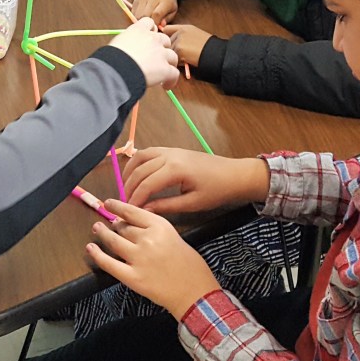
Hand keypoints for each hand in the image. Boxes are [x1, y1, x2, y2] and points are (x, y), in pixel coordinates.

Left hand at [86, 200, 220, 318]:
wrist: (196, 293)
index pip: (132, 211)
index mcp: (160, 226)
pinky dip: (97, 255)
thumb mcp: (174, 237)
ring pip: (113, 241)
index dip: (117, 207)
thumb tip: (130, 224)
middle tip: (108, 223)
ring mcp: (138, 258)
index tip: (108, 203)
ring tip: (97, 228)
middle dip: (114, 225)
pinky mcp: (132, 277)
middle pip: (123, 227)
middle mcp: (147, 239)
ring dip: (102, 234)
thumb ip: (154, 230)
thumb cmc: (191, 266)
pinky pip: (109, 263)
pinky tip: (91, 248)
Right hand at [107, 18, 179, 88]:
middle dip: (162, 48)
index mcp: (138, 30)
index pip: (149, 23)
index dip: (151, 30)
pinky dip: (171, 80)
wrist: (116, 70)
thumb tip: (126, 49)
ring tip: (163, 73)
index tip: (149, 38)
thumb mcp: (117, 43)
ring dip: (169, 63)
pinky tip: (166, 85)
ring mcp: (160, 53)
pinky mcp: (165, 69)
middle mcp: (152, 39)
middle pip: (164, 39)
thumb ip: (127, 42)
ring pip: (172, 56)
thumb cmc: (111, 58)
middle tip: (156, 58)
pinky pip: (174, 73)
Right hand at [123, 147, 268, 212]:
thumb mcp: (192, 203)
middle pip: (140, 170)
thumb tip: (144, 211)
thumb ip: (166, 206)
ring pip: (140, 157)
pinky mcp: (172, 149)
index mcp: (175, 169)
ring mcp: (170, 150)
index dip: (135, 198)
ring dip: (130, 171)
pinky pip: (148, 152)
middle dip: (129, 187)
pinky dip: (138, 162)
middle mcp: (169, 156)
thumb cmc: (216, 190)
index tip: (128, 211)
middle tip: (125, 203)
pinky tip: (136, 174)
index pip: (146, 184)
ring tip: (126, 188)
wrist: (234, 174)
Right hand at [131, 0, 178, 24]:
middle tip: (150, 28)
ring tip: (146, 24)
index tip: (155, 29)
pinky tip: (142, 19)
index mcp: (165, 2)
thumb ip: (167, 19)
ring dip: (140, 22)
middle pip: (145, 15)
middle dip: (147, 24)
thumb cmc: (168, 6)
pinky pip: (133, 13)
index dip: (155, 24)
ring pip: (137, 15)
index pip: (156, 14)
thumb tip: (160, 26)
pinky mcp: (136, 1)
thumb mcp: (173, 13)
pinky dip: (136, 18)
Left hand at [161, 24, 212, 67]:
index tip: (169, 42)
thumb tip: (168, 40)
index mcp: (184, 28)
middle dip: (173, 48)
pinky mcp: (180, 51)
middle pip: (167, 42)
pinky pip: (174, 59)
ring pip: (170, 51)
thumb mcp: (194, 34)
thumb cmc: (207, 45)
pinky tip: (188, 61)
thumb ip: (181, 34)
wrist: (215, 52)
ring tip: (188, 56)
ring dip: (176, 56)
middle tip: (184, 52)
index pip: (166, 29)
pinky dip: (180, 62)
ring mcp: (179, 42)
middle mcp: (180, 33)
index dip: (166, 36)